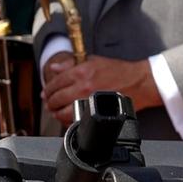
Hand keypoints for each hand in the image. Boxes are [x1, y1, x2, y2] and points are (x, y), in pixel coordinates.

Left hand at [42, 55, 158, 125]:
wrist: (137, 82)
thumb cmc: (117, 71)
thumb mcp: (93, 60)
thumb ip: (70, 63)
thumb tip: (54, 68)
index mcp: (80, 72)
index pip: (55, 83)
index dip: (47, 90)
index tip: (45, 93)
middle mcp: (82, 87)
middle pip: (56, 99)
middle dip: (50, 102)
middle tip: (49, 103)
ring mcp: (88, 101)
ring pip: (63, 113)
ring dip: (56, 113)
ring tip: (56, 111)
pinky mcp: (95, 112)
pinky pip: (75, 121)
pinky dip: (68, 121)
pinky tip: (68, 118)